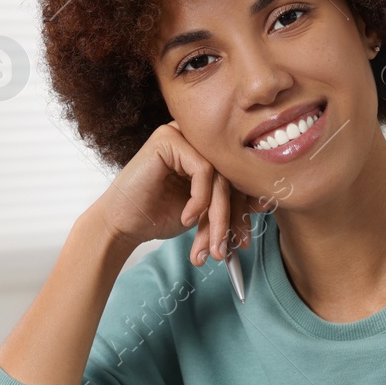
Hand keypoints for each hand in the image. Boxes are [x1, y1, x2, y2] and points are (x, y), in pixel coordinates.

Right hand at [90, 121, 267, 265]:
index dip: (241, 210)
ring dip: (218, 216)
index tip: (243, 240)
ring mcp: (180, 135)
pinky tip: (187, 218)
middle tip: (226, 249)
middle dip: (230, 218)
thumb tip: (264, 202)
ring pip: (219, 176)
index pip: (234, 177)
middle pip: (229, 176)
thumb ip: (227, 204)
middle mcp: (194, 139)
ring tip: (210, 245)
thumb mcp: (203, 213)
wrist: (121, 224)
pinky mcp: (168, 139)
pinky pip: (203, 170)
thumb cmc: (157, 216)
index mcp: (202, 152)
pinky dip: (200, 199)